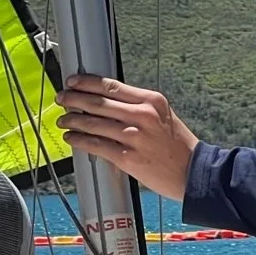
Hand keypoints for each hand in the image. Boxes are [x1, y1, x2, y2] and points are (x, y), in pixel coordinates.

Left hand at [57, 74, 196, 199]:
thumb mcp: (162, 115)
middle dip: (74, 99)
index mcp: (151, 100)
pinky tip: (72, 138)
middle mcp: (142, 115)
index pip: (111, 86)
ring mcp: (135, 137)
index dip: (87, 83)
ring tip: (63, 120)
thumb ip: (138, 107)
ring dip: (73, 121)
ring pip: (94, 124)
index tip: (73, 81)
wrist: (194, 173)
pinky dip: (80, 141)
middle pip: (98, 103)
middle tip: (61, 98)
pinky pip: (97, 146)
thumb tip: (107, 104)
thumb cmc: (178, 145)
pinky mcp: (129, 158)